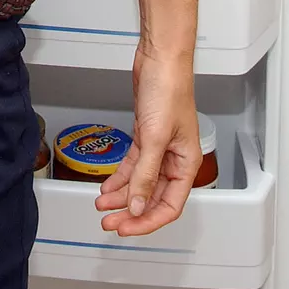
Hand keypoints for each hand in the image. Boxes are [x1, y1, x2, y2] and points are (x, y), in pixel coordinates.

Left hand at [95, 46, 200, 236]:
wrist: (160, 60)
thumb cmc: (168, 90)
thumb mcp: (154, 137)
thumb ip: (145, 174)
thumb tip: (137, 206)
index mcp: (186, 164)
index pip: (169, 206)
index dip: (147, 221)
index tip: (126, 228)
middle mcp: (174, 160)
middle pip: (153, 197)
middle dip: (130, 211)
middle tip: (109, 222)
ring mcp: (159, 148)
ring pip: (140, 182)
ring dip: (122, 195)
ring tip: (102, 206)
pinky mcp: (146, 136)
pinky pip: (134, 165)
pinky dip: (121, 177)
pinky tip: (107, 186)